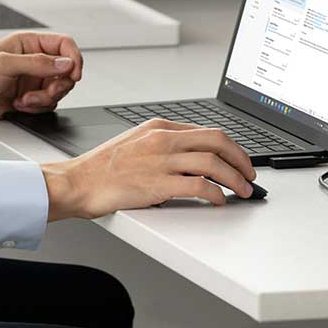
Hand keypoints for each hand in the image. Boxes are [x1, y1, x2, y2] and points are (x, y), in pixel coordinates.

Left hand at [0, 32, 82, 130]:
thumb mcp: (4, 65)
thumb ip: (38, 63)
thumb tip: (66, 63)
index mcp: (26, 43)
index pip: (64, 44)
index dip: (73, 58)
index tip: (73, 74)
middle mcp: (31, 60)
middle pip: (65, 70)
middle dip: (57, 86)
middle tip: (44, 93)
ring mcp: (30, 79)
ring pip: (58, 90)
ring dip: (44, 99)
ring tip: (23, 100)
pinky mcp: (27, 97)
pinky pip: (47, 104)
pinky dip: (37, 108)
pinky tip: (18, 105)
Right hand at [41, 119, 256, 219]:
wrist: (77, 181)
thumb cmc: (101, 168)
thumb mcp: (134, 143)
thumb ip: (162, 145)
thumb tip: (191, 159)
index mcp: (157, 127)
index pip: (206, 131)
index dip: (231, 147)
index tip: (240, 161)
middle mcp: (161, 139)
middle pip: (217, 141)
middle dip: (241, 159)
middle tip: (250, 174)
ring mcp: (160, 161)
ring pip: (213, 162)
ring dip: (235, 178)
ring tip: (242, 190)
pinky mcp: (157, 184)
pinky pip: (199, 186)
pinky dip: (216, 193)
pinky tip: (219, 200)